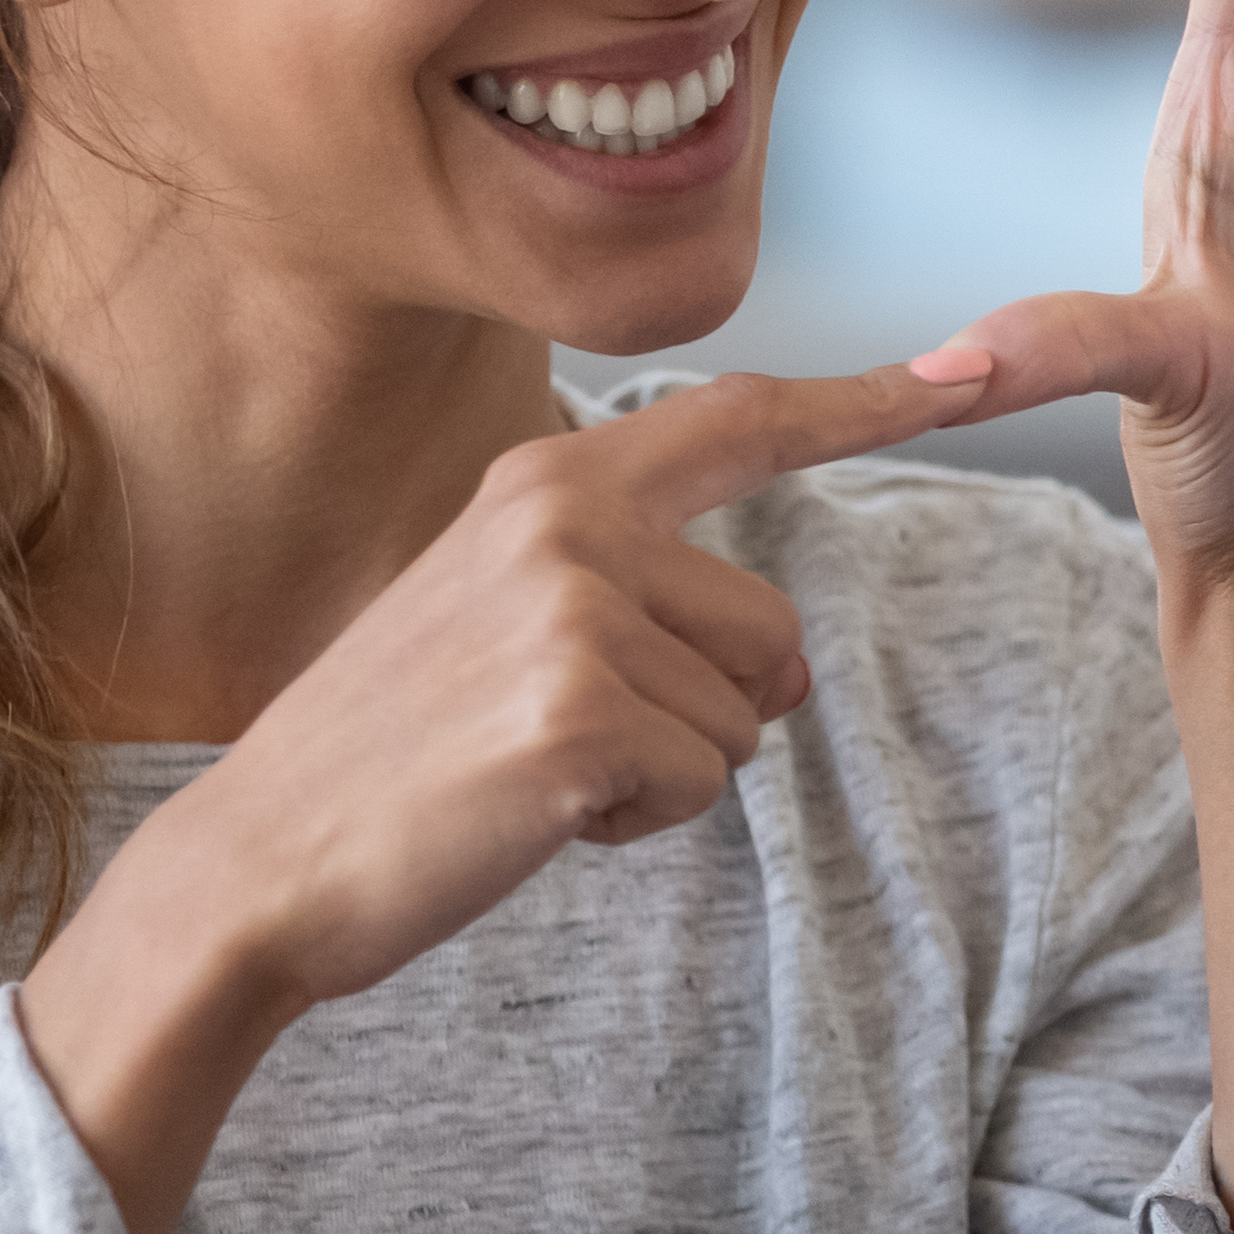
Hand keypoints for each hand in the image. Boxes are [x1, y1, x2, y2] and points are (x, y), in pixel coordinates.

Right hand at [20, 357, 984, 1233]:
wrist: (260, 863)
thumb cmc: (397, 754)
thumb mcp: (504, 621)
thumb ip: (643, 600)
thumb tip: (787, 673)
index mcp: (547, 481)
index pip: (738, 423)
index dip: (864, 403)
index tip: (974, 369)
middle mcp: (566, 521)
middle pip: (771, 631)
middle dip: (702, 713)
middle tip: (552, 737)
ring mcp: (574, 611)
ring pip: (743, 720)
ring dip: (661, 773)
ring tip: (529, 770)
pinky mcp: (580, 711)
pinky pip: (702, 782)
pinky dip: (633, 822)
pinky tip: (531, 812)